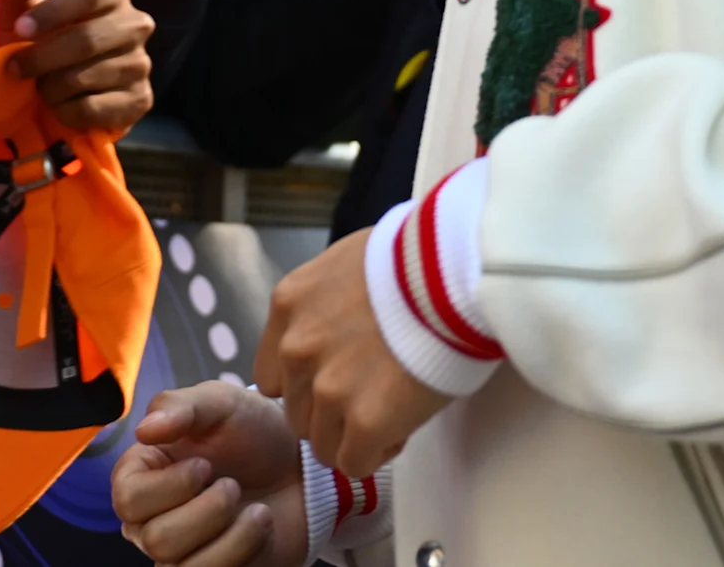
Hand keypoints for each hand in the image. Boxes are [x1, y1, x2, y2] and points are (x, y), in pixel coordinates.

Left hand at [0, 0, 153, 132]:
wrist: (51, 88)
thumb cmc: (37, 39)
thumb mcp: (17, 11)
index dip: (52, 11)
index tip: (21, 29)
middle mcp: (136, 24)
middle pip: (86, 39)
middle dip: (41, 58)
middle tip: (15, 68)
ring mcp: (141, 63)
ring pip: (85, 77)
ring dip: (49, 87)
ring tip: (40, 86)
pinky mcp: (140, 99)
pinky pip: (91, 109)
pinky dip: (64, 110)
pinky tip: (60, 104)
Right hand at [112, 383, 306, 566]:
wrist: (300, 468)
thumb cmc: (252, 432)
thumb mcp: (219, 404)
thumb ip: (178, 406)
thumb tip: (143, 429)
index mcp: (141, 474)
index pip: (128, 499)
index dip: (170, 486)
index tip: (204, 465)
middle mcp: (151, 518)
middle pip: (155, 539)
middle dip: (207, 511)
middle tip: (232, 484)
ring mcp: (181, 551)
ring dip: (228, 535)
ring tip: (255, 508)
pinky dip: (243, 549)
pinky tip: (261, 525)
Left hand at [257, 228, 447, 479]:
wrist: (451, 275)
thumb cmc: (412, 259)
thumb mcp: (345, 265)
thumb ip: (324, 304)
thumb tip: (335, 328)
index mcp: (288, 306)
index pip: (272, 374)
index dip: (305, 385)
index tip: (337, 380)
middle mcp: (296, 349)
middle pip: (296, 412)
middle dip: (329, 413)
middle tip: (371, 397)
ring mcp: (327, 388)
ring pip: (321, 444)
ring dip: (351, 437)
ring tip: (388, 413)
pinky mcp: (365, 422)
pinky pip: (354, 463)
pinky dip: (375, 455)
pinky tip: (398, 430)